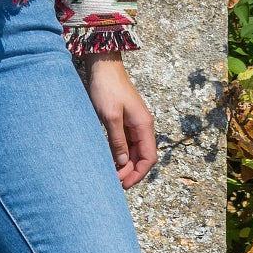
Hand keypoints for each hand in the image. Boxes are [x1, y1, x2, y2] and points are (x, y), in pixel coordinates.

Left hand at [82, 51, 157, 188]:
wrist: (103, 67)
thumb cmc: (107, 89)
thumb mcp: (110, 117)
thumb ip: (117, 141)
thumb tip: (123, 163)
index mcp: (144, 125)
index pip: (149, 157)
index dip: (138, 173)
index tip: (124, 184)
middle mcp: (142, 126)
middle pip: (143, 156)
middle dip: (131, 171)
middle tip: (114, 182)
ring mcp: (134, 124)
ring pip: (135, 151)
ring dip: (126, 164)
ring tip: (112, 175)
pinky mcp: (125, 121)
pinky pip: (127, 143)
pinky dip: (121, 154)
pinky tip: (110, 160)